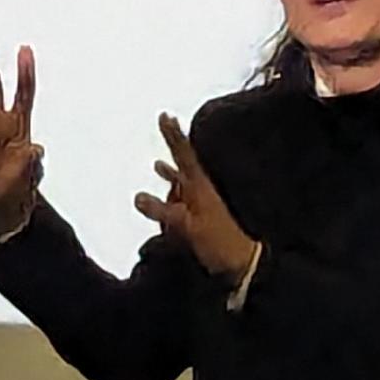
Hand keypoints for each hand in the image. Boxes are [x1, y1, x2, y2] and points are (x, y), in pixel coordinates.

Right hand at [137, 112, 259, 281]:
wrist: (241, 263)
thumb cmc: (218, 243)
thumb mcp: (188, 228)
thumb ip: (163, 212)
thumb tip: (138, 196)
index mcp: (200, 187)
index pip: (184, 155)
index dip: (174, 135)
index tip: (166, 115)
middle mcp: (201, 189)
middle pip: (183, 160)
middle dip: (173, 142)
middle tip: (165, 119)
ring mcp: (202, 202)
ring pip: (182, 180)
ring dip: (171, 170)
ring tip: (158, 164)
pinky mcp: (201, 215)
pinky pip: (181, 197)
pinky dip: (173, 190)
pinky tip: (166, 191)